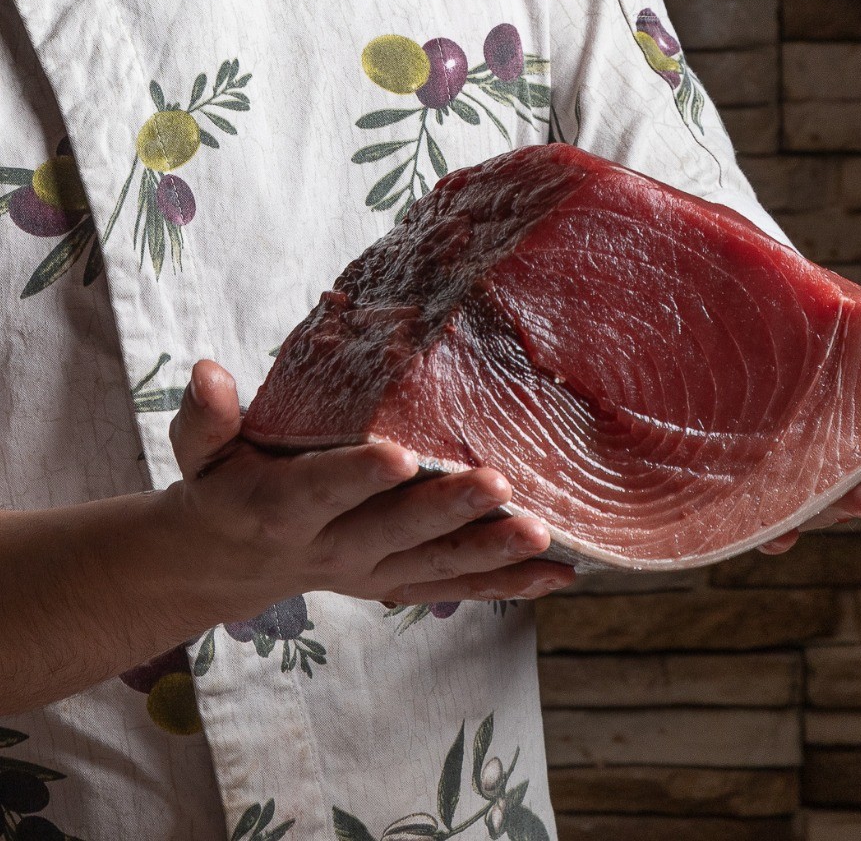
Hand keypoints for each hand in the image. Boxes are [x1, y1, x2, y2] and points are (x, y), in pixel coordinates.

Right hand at [166, 360, 574, 618]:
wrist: (232, 561)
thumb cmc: (223, 487)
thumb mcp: (199, 452)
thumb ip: (206, 418)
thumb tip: (208, 371)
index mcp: (284, 510)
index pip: (323, 490)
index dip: (358, 475)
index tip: (400, 453)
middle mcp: (334, 549)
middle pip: (397, 530)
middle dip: (448, 508)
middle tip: (498, 482)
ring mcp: (373, 573)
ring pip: (438, 566)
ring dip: (492, 552)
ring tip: (544, 535)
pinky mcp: (399, 585)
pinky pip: (458, 590)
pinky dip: (508, 585)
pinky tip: (559, 575)